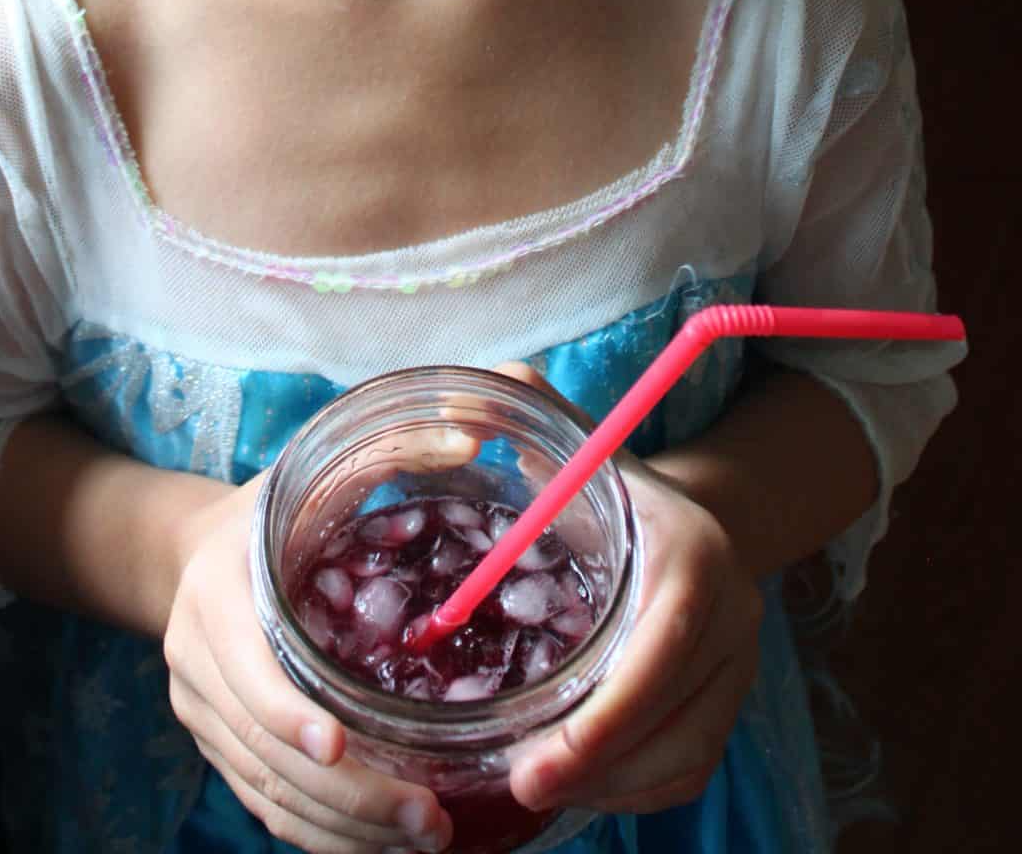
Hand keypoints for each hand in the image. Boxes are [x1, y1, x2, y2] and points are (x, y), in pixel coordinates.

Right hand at [164, 474, 452, 853]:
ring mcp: (202, 710)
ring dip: (342, 828)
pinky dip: (321, 833)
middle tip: (427, 815)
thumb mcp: (316, 466)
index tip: (340, 744)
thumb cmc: (274, 504)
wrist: (189, 548)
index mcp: (217, 590)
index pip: (247, 669)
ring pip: (266, 792)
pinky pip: (264, 805)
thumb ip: (392, 447)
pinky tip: (381, 844)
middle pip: (263, 749)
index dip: (289, 712)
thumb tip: (472, 430)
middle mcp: (197, 658)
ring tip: (425, 836)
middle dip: (346, 794)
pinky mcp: (219, 745)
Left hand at [492, 363, 762, 817]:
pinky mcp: (727, 703)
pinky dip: (632, 790)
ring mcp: (736, 666)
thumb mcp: (570, 438)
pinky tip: (575, 784)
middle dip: (596, 766)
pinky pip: (688, 769)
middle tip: (519, 786)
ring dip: (611, 788)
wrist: (688, 512)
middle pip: (675, 718)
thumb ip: (519, 407)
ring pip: (685, 757)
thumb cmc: (608, 480)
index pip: (661, 648)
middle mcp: (732, 614)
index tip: (534, 756)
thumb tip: (457, 403)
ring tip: (535, 788)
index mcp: (691, 551)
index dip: (604, 715)